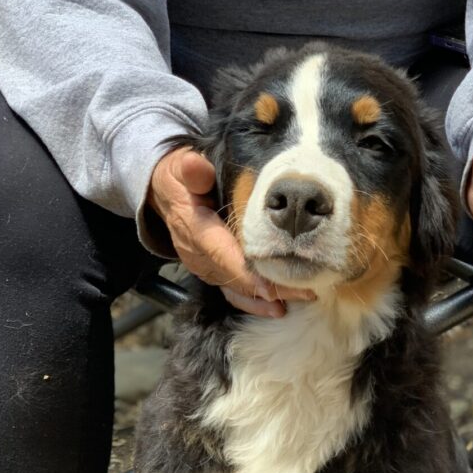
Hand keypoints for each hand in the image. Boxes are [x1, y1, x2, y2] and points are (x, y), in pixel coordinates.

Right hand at [147, 146, 313, 316]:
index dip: (246, 274)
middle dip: (270, 289)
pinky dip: (255, 302)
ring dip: (268, 298)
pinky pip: (234, 294)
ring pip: (237, 290)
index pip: (222, 255)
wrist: (166, 194)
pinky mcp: (213, 272)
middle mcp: (198, 255)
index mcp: (193, 229)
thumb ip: (192, 169)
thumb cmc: (181, 178)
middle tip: (307, 291)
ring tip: (301, 299)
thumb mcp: (182, 167)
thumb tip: (196, 166)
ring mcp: (205, 267)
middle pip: (236, 279)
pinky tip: (279, 307)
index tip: (271, 288)